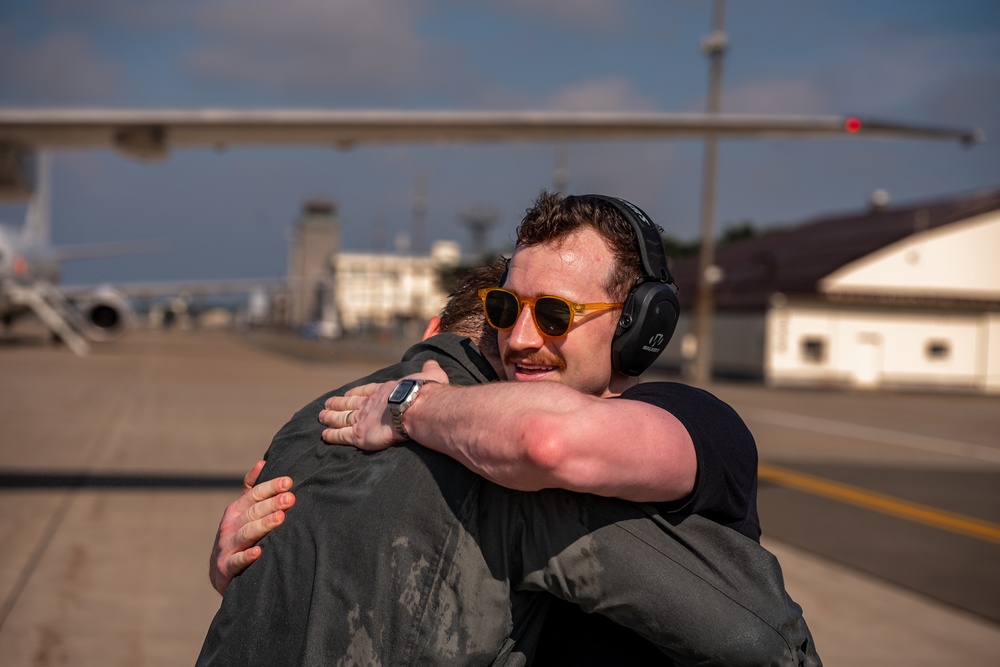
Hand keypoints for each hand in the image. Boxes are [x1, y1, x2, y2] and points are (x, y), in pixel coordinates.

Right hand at [208, 460, 295, 594]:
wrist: (220, 572)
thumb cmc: (237, 535)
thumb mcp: (241, 511)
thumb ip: (250, 488)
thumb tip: (263, 461)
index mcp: (236, 510)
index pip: (254, 494)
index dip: (270, 487)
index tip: (288, 482)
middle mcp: (230, 525)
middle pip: (253, 512)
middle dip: (272, 504)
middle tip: (290, 498)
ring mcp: (226, 545)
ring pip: (246, 533)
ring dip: (263, 525)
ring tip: (280, 518)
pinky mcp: (226, 566)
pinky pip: (237, 561)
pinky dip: (246, 556)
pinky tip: (258, 552)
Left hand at [320, 359, 448, 449]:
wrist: (417, 407)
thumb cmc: (426, 392)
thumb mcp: (431, 374)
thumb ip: (429, 368)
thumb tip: (432, 362)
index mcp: (384, 390)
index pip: (366, 390)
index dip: (356, 392)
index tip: (348, 394)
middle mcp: (370, 403)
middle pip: (349, 404)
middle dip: (338, 403)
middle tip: (328, 403)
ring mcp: (362, 418)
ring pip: (341, 418)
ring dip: (330, 417)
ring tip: (321, 416)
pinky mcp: (359, 434)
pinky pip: (341, 435)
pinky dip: (332, 435)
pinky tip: (325, 435)